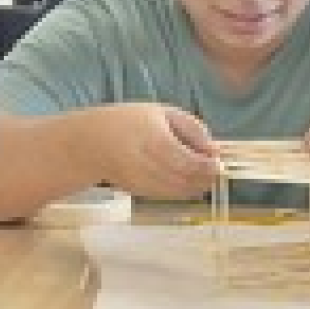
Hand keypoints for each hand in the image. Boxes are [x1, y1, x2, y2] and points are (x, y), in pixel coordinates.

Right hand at [92, 103, 220, 200]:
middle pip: (182, 178)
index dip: (205, 166)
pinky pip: (166, 196)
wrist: (91, 142)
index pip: (184, 160)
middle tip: (217, 172)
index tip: (219, 164)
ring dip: (196, 187)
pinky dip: (182, 191)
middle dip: (204, 178)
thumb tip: (216, 150)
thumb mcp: (164, 112)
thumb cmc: (130, 121)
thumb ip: (193, 128)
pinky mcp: (137, 192)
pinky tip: (189, 182)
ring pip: (176, 191)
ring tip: (205, 176)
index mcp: (152, 138)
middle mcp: (144, 162)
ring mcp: (139, 180)